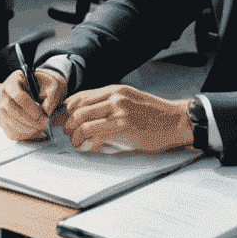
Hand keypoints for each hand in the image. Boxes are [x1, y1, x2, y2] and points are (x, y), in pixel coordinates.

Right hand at [0, 67, 68, 140]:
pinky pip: (8, 130)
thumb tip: (46, 114)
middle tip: (42, 124)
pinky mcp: (3, 118)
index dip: (30, 108)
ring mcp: (1, 106)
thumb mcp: (52, 86)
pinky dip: (21, 134)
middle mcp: (3, 92)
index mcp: (14, 80)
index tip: (43, 116)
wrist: (38, 88)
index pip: (18, 95)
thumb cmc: (44, 85)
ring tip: (39, 129)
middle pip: (9, 108)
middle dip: (27, 120)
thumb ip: (51, 99)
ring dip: (25, 129)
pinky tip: (33, 132)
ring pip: (7, 121)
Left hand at [63, 84, 192, 153]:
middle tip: (67, 134)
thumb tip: (85, 117)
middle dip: (67, 123)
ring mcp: (119, 110)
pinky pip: (97, 133)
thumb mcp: (128, 101)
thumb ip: (108, 105)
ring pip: (83, 120)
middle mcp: (115, 97)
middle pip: (78, 108)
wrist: (176, 120)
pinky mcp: (125, 126)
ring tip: (76, 142)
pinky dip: (88, 142)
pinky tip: (88, 147)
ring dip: (75, 135)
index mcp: (114, 90)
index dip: (66, 109)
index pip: (80, 97)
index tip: (60, 120)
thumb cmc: (153, 114)